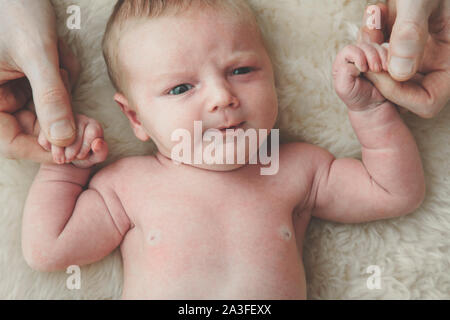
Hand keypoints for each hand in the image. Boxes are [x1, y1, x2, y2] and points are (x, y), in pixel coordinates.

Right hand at [0, 0, 77, 161]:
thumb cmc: (15, 9)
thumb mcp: (36, 53)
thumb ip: (51, 96)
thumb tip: (64, 140)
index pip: (11, 141)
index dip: (43, 151)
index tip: (75, 152)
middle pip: (36, 129)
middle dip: (64, 117)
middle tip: (90, 118)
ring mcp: (12, 88)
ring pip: (51, 109)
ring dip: (62, 87)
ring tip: (57, 57)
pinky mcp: (28, 78)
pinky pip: (55, 90)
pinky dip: (63, 75)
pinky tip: (58, 53)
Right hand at [38, 112, 107, 168]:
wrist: (68, 158)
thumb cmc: (84, 156)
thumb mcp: (95, 156)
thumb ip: (101, 151)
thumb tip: (97, 144)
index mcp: (93, 125)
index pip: (92, 132)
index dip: (85, 147)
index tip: (81, 156)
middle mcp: (79, 119)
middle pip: (74, 133)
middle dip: (71, 151)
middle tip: (69, 159)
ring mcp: (61, 119)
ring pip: (58, 133)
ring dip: (58, 150)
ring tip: (61, 159)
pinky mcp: (46, 123)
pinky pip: (44, 135)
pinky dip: (47, 146)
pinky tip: (51, 151)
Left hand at [333, 42, 388, 111]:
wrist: (373, 105)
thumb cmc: (356, 97)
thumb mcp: (344, 88)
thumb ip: (344, 73)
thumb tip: (354, 62)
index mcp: (342, 62)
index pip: (350, 49)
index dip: (358, 56)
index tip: (363, 70)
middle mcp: (354, 57)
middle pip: (364, 45)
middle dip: (372, 56)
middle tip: (376, 69)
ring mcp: (368, 56)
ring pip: (376, 46)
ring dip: (382, 56)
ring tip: (383, 70)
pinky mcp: (380, 58)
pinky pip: (387, 50)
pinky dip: (389, 57)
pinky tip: (389, 68)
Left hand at [359, 0, 449, 117]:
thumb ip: (411, 32)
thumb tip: (399, 73)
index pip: (427, 102)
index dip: (400, 94)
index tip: (378, 71)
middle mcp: (434, 62)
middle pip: (402, 92)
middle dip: (379, 72)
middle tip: (368, 42)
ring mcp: (417, 54)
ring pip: (386, 74)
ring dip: (372, 52)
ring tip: (374, 17)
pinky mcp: (400, 42)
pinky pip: (379, 54)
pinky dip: (371, 38)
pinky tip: (375, 13)